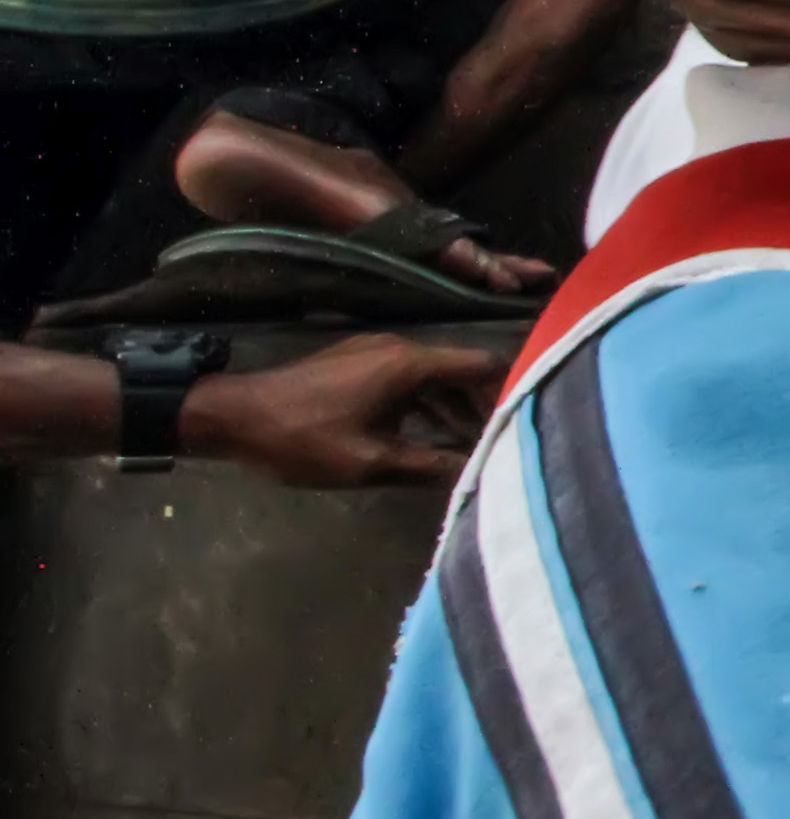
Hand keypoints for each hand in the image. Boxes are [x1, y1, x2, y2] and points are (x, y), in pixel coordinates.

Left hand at [182, 334, 508, 488]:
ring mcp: (376, 354)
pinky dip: (429, 406)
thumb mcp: (370, 462)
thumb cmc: (301, 438)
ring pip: (435, 379)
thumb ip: (428, 464)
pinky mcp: (358, 367)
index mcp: (408, 363)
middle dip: (485, 405)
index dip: (511, 390)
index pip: (482, 364)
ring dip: (456, 410)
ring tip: (474, 447)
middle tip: (504, 441)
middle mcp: (398, 348)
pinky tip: (433, 438)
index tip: (529, 418)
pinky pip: (410, 382)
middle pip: (462, 371)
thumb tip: (475, 470)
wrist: (231, 417)